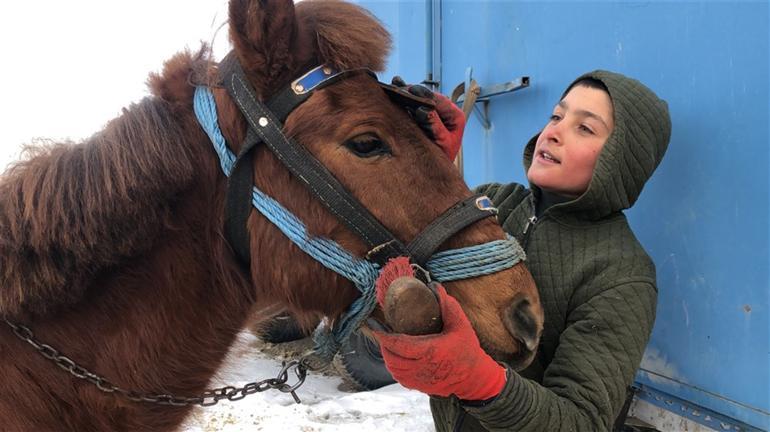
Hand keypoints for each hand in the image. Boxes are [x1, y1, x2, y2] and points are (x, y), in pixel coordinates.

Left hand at [372, 257, 505, 400]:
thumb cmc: (468, 350)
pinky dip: (394, 366)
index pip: (398, 344)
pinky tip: (397, 356)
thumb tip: (434, 286)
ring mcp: (420, 379)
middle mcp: (422, 367)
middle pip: (392, 357)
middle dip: (383, 343)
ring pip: (393, 368)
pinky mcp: (420, 386)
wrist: (475, 378)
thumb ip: (447, 304)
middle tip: (379, 330)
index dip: (382, 335)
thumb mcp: (460, 324)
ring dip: (387, 355)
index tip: (373, 324)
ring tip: (387, 341)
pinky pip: (400, 377)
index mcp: (429, 351)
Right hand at [391, 77, 464, 160]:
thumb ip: (435, 126)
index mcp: (455, 117)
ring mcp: (433, 113)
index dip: (425, 95)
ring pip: (420, 99)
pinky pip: (413, 104)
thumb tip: (425, 110)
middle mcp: (445, 111)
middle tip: (400, 88)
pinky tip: (396, 87)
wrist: (436, 172)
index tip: (411, 91)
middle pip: (428, 97)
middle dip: (414, 92)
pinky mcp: (422, 116)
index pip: (439, 101)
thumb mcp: (442, 143)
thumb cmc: (442, 160)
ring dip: (407, 92)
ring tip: (395, 86)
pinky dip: (404, 97)